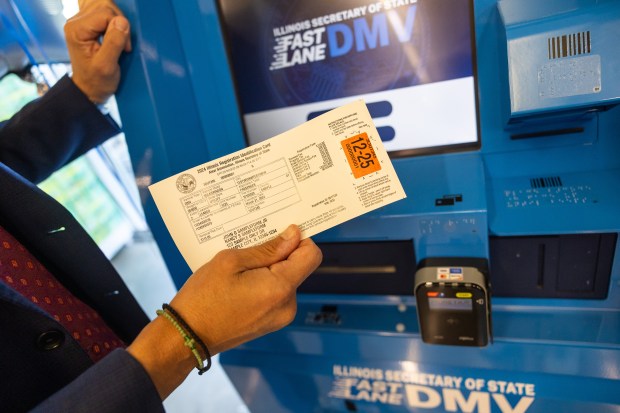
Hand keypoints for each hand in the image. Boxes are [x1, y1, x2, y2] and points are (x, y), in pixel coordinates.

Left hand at [64, 0, 130, 103]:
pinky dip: (109, 15)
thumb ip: (114, 42)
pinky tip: (111, 26)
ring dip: (116, 19)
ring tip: (117, 37)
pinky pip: (100, 7)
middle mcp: (75, 22)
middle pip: (105, 5)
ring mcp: (80, 21)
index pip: (106, 13)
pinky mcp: (86, 23)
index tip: (124, 47)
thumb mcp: (107, 66)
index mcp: (77, 30)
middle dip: (119, 22)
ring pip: (104, 4)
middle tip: (122, 43)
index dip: (120, 28)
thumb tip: (122, 21)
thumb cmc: (97, 81)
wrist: (89, 89)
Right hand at [127, 224, 321, 398]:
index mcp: (280, 289)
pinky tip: (239, 283)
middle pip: (298, 267)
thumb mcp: (231, 262)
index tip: (281, 232)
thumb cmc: (203, 299)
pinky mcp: (270, 323)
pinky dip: (262, 283)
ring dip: (268, 269)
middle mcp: (287, 306)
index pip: (311, 255)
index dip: (300, 240)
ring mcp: (280, 317)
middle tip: (249, 250)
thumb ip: (267, 248)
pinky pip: (275, 294)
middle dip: (278, 255)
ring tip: (239, 270)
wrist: (186, 337)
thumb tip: (293, 236)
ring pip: (285, 280)